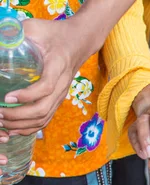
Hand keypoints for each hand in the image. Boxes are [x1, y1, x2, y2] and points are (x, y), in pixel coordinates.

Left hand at [0, 18, 92, 137]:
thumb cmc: (56, 33)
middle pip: (44, 109)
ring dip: (22, 124)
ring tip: (3, 122)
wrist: (79, 42)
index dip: (27, 96)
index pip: (46, 87)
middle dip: (19, 115)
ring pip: (44, 118)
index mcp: (58, 67)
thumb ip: (16, 32)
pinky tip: (15, 129)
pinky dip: (30, 128)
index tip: (7, 97)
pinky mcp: (58, 100)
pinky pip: (46, 119)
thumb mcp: (35, 27)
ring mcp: (61, 95)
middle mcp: (62, 85)